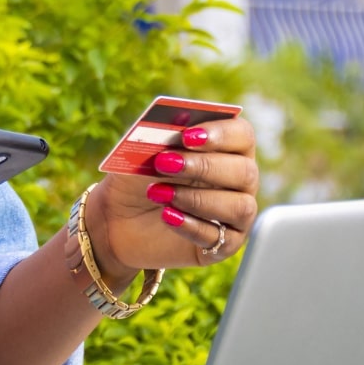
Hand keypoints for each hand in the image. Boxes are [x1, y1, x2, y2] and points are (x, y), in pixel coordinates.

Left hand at [87, 117, 258, 273]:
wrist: (119, 218)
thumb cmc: (138, 177)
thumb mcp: (142, 152)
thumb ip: (161, 135)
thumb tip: (178, 121)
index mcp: (226, 148)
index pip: (242, 134)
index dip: (219, 133)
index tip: (186, 136)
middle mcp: (238, 180)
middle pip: (244, 171)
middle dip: (204, 167)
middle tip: (164, 163)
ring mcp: (234, 214)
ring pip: (240, 207)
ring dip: (197, 199)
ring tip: (158, 193)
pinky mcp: (222, 244)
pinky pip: (221, 238)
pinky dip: (191, 225)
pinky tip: (167, 216)